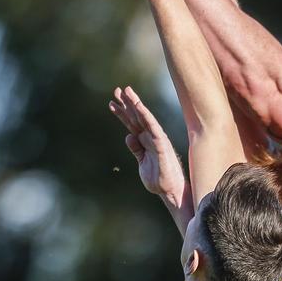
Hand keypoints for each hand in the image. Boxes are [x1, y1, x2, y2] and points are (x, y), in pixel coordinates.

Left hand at [109, 86, 186, 203]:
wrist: (169, 190)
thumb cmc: (157, 177)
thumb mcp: (142, 162)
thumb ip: (136, 149)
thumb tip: (128, 136)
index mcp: (145, 141)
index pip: (132, 123)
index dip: (122, 113)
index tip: (112, 102)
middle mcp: (151, 136)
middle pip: (136, 117)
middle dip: (127, 103)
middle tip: (117, 90)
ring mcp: (156, 139)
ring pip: (144, 118)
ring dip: (135, 104)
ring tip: (126, 92)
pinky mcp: (161, 144)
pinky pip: (153, 128)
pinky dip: (147, 117)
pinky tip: (140, 108)